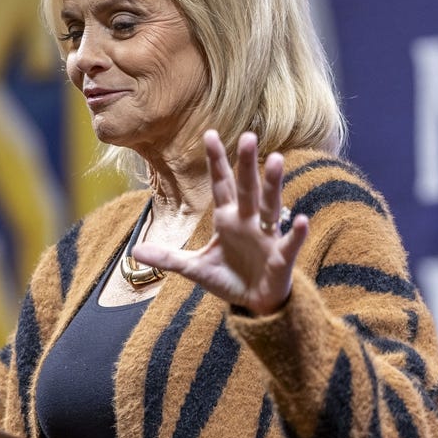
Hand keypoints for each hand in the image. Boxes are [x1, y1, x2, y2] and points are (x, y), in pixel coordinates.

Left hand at [132, 130, 307, 314]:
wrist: (254, 303)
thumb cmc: (228, 278)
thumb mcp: (194, 268)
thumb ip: (168, 258)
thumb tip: (135, 250)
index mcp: (227, 218)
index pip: (221, 184)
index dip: (217, 161)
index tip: (210, 134)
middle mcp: (248, 221)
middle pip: (246, 188)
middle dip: (246, 164)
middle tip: (249, 136)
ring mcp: (267, 237)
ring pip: (270, 206)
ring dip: (273, 184)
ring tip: (277, 160)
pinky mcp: (281, 258)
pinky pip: (289, 243)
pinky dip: (296, 233)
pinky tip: (302, 219)